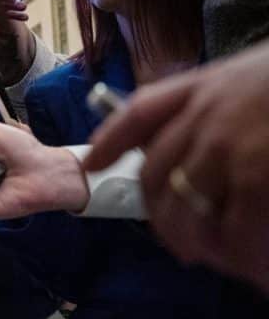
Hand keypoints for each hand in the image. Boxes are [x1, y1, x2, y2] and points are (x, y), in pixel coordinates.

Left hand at [84, 39, 268, 292]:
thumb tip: (202, 159)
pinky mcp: (255, 174)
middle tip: (185, 246)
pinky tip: (253, 266)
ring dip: (201, 244)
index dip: (112, 141)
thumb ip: (219, 106)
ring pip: (187, 208)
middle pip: (156, 175)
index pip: (140, 113)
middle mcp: (204, 113)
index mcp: (203, 85)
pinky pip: (232, 227)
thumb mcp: (252, 78)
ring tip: (226, 263)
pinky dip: (241, 254)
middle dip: (165, 218)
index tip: (91, 165)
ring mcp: (226, 143)